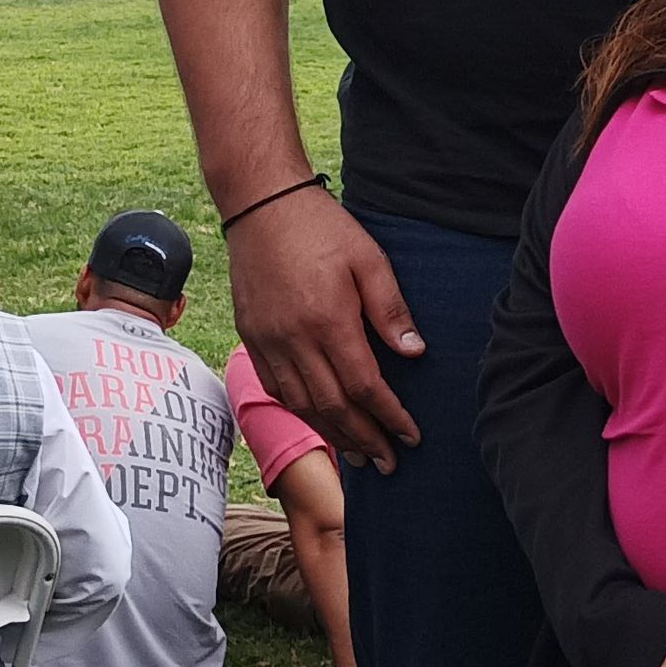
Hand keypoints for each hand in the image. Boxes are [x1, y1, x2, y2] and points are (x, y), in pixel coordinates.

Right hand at [228, 185, 423, 468]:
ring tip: (359, 455)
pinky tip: (318, 420)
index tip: (411, 436)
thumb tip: (414, 354)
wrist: (261, 204)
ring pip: (302, 405)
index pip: (364, 386)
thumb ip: (390, 310)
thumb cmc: (322, 227)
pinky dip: (301, 411)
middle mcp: (293, 340)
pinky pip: (276, 388)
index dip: (389, 416)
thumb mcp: (369, 259)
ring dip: (333, 434)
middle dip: (364, 439)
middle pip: (332, 407)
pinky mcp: (250, 336)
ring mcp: (267, 341)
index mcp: (328, 321)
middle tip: (389, 462)